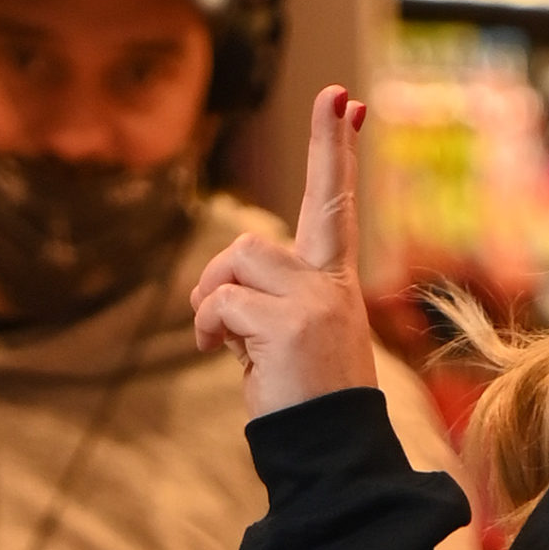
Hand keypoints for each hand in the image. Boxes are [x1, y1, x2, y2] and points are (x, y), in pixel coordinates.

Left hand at [191, 85, 379, 415]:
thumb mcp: (293, 339)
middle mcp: (331, 284)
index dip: (334, 148)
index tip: (341, 97)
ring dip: (212, 304)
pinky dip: (207, 328)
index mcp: (335, 284)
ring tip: (223, 347)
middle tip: (212, 328)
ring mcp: (315, 301)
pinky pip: (221, 301)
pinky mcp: (291, 322)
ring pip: (236, 264)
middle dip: (219, 277)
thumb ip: (268, 299)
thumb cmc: (307, 402)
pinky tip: (220, 355)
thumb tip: (215, 292)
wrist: (332, 453)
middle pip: (255, 243)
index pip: (335, 203)